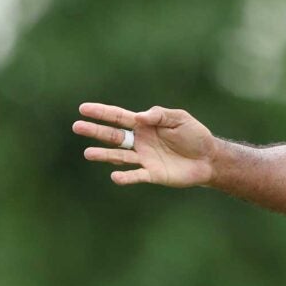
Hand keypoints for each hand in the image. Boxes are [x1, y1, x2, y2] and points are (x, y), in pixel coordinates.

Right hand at [73, 103, 218, 186]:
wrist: (209, 158)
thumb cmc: (195, 135)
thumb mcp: (180, 119)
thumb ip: (160, 115)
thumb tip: (139, 116)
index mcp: (145, 125)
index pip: (119, 117)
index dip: (102, 113)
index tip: (83, 108)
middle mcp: (140, 141)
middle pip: (114, 135)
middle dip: (95, 131)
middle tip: (76, 126)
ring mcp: (144, 158)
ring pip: (119, 156)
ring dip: (104, 155)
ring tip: (88, 153)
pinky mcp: (152, 173)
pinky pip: (135, 175)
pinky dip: (125, 177)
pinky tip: (115, 176)